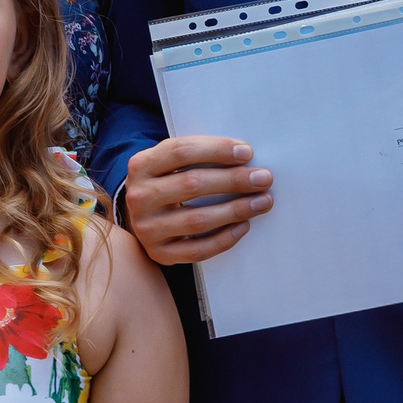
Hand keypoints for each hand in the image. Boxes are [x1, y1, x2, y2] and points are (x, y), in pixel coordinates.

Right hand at [121, 135, 270, 266]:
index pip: (181, 152)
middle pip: (192, 184)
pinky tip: (244, 226)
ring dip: (236, 210)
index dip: (217, 150)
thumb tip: (244, 156)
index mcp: (141, 165)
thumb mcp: (170, 162)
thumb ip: (197, 155)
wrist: (141, 216)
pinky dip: (224, 239)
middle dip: (234, 180)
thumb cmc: (166, 182)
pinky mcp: (159, 252)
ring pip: (197, 220)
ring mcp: (146, 228)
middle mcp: (139, 196)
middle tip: (263, 178)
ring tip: (262, 202)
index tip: (247, 153)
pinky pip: (198, 250)